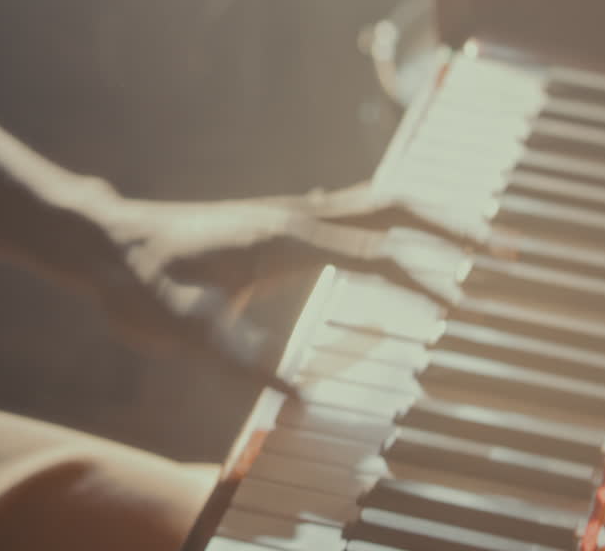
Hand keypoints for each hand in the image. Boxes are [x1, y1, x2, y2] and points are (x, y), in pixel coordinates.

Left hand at [84, 182, 483, 386]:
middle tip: (503, 250)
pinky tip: (395, 246)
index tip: (465, 309)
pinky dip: (391, 225)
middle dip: (452, 226)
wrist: (100, 241)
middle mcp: (291, 217)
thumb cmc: (138, 283)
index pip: (375, 256)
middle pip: (393, 207)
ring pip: (374, 204)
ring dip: (427, 220)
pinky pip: (350, 215)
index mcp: (283, 240)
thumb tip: (301, 400)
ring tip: (472, 244)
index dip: (423, 281)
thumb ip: (240, 360)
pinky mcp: (272, 222)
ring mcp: (283, 214)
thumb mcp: (184, 331)